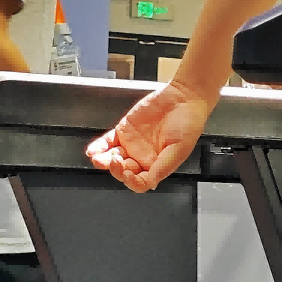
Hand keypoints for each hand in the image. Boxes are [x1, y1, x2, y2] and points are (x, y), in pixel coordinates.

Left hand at [87, 80, 212, 192]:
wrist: (184, 98)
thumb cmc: (188, 123)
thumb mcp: (179, 148)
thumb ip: (162, 167)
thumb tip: (149, 184)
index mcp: (157, 166)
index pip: (139, 182)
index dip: (131, 181)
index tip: (128, 174)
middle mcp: (142, 158)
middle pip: (124, 171)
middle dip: (117, 169)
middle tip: (116, 161)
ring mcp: (131, 145)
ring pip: (113, 158)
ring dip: (104, 161)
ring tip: (98, 159)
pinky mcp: (124, 130)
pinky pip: (108, 142)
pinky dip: (99, 147)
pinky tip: (93, 151)